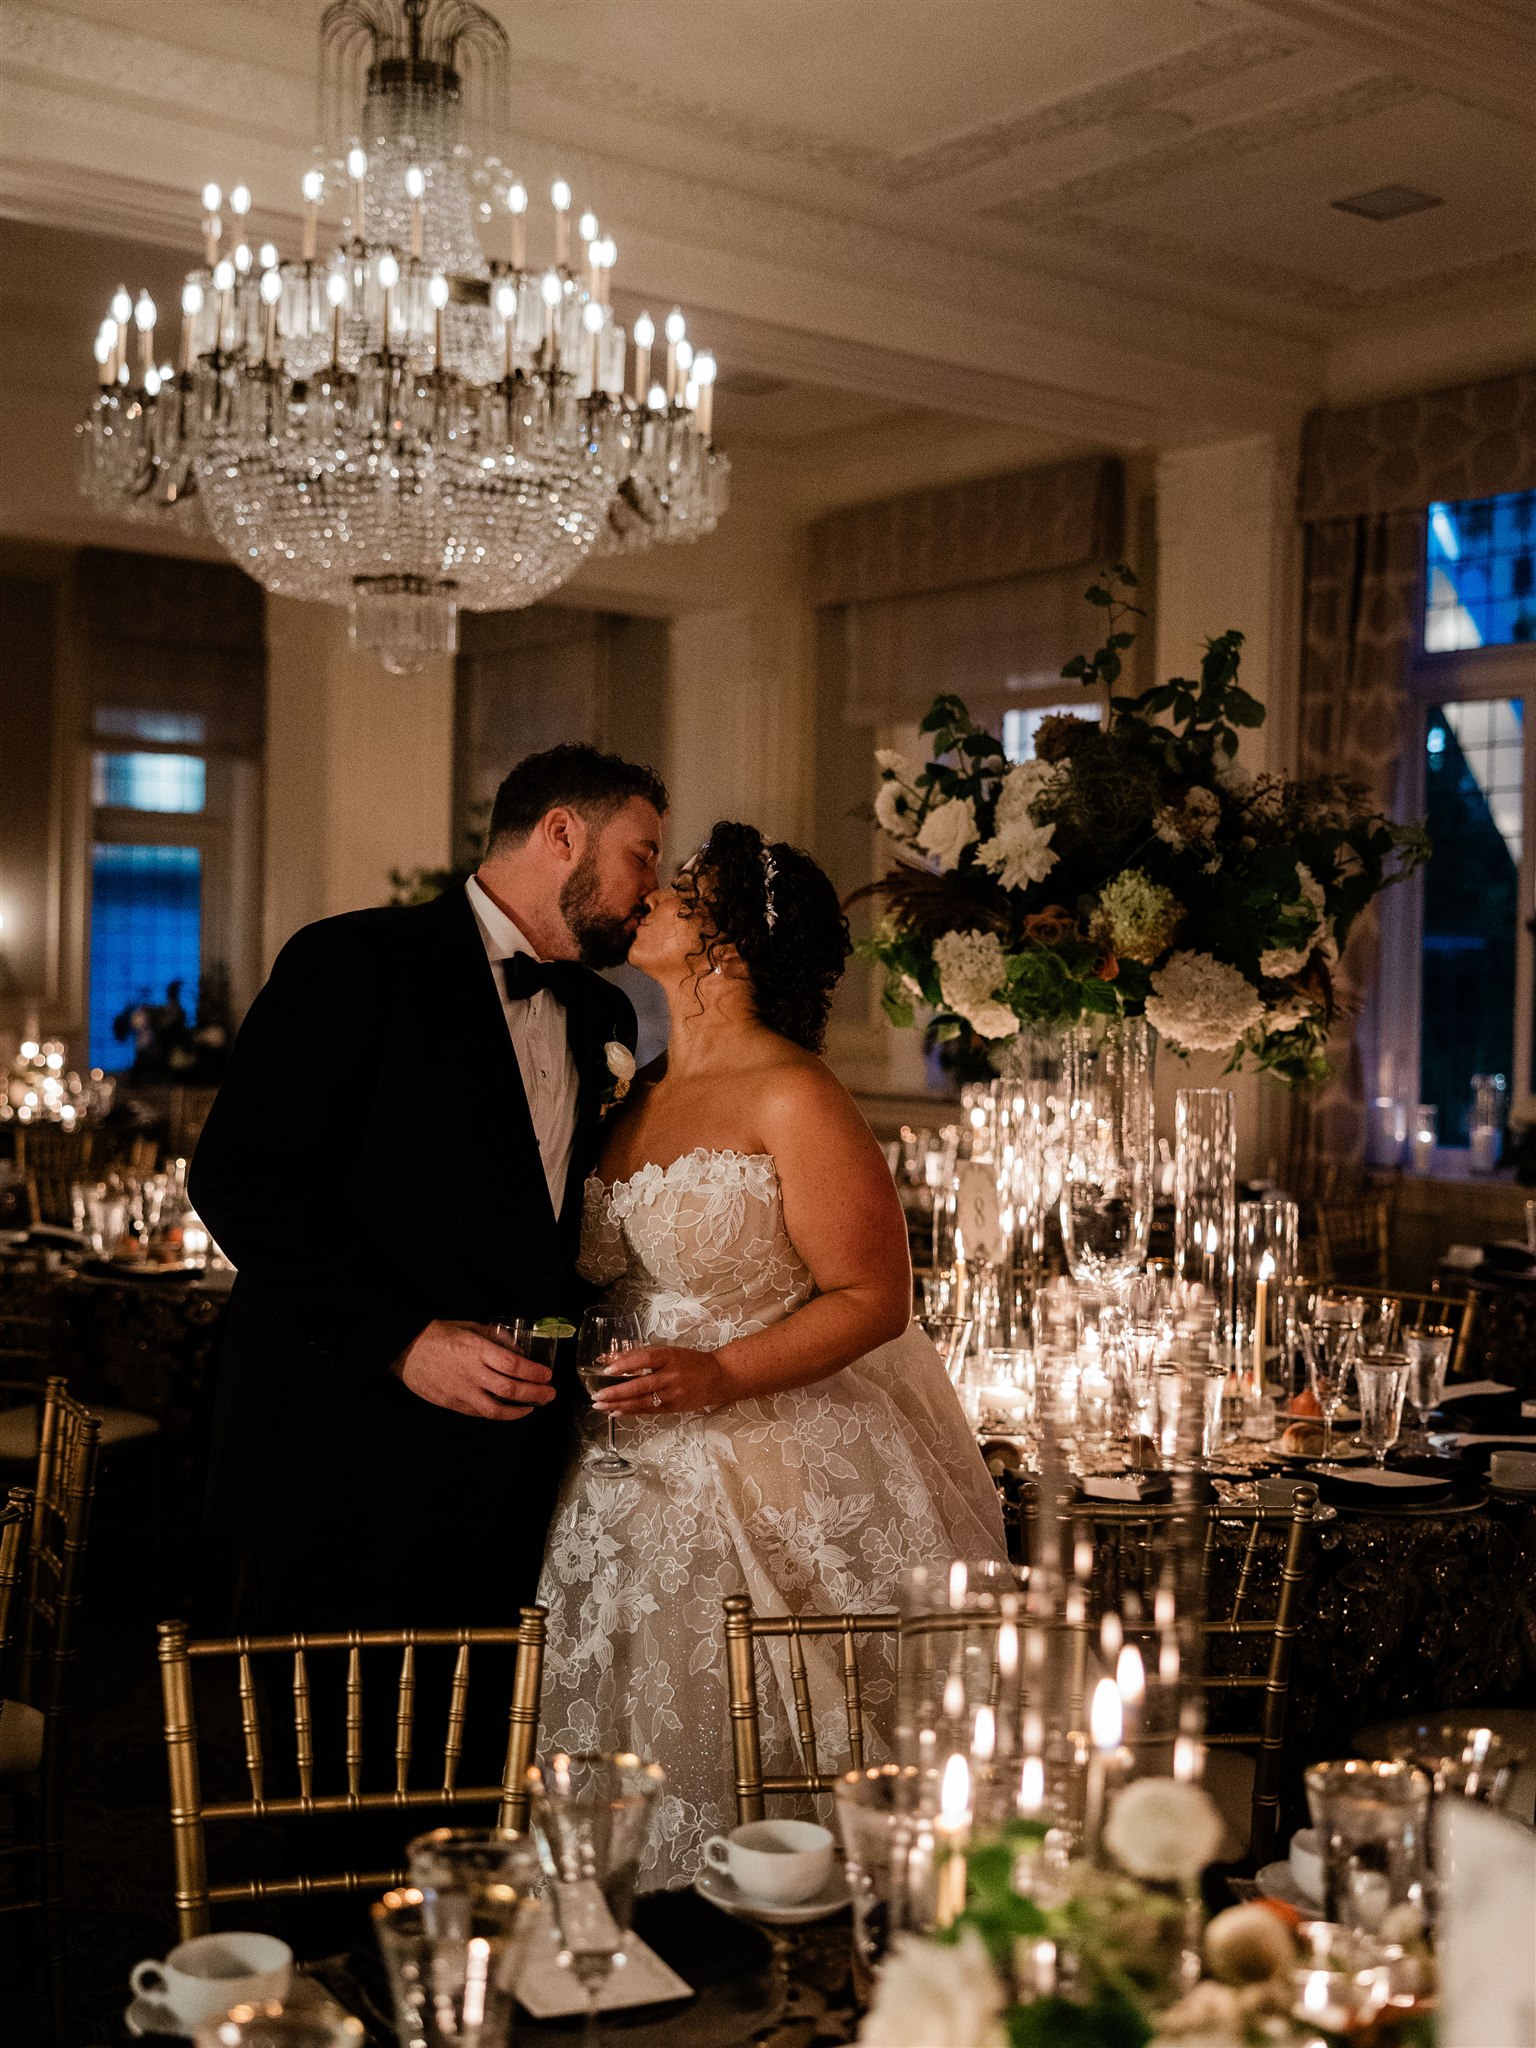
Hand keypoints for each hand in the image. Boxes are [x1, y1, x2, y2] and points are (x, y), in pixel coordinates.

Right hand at [392, 1319, 555, 1420]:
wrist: (403, 1350)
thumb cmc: (436, 1334)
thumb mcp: (469, 1326)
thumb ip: (495, 1338)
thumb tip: (519, 1351)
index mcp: (476, 1350)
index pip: (513, 1365)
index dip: (534, 1373)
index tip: (548, 1374)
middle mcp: (471, 1373)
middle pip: (511, 1389)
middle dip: (536, 1393)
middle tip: (550, 1393)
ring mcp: (461, 1392)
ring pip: (496, 1409)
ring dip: (520, 1411)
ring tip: (534, 1407)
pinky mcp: (452, 1404)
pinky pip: (480, 1414)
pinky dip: (499, 1414)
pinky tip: (510, 1411)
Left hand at [590, 1344, 727, 1416]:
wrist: (717, 1377)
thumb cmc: (689, 1362)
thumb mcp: (667, 1352)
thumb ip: (641, 1355)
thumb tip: (611, 1358)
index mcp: (669, 1356)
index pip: (645, 1359)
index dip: (626, 1364)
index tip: (607, 1369)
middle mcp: (671, 1375)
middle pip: (640, 1385)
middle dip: (616, 1392)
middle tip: (597, 1396)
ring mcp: (673, 1393)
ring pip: (642, 1401)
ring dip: (619, 1404)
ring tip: (601, 1406)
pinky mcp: (674, 1407)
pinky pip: (649, 1410)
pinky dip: (631, 1411)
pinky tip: (616, 1412)